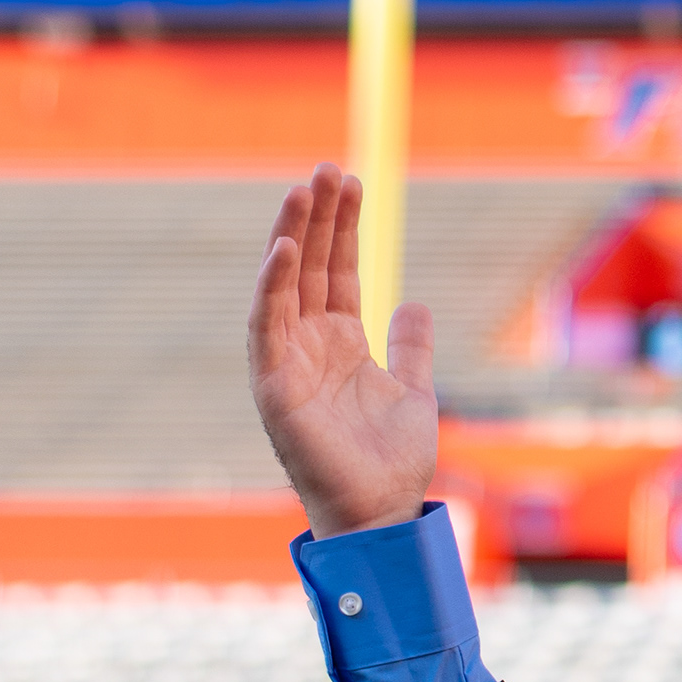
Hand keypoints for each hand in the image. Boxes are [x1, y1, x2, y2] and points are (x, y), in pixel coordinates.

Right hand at [249, 162, 438, 536]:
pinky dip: (271, 288)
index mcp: (342, 343)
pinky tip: (283, 250)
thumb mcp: (415, 391)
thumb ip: (412, 347)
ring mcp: (288, 363)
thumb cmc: (392, 462)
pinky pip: (266, 328)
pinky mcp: (273, 387)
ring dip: (292, 237)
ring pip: (284, 286)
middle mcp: (310, 346)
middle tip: (329, 167)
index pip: (339, 271)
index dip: (344, 228)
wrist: (381, 514)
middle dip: (319, 218)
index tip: (352, 181)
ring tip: (303, 189)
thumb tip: (415, 305)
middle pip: (312, 268)